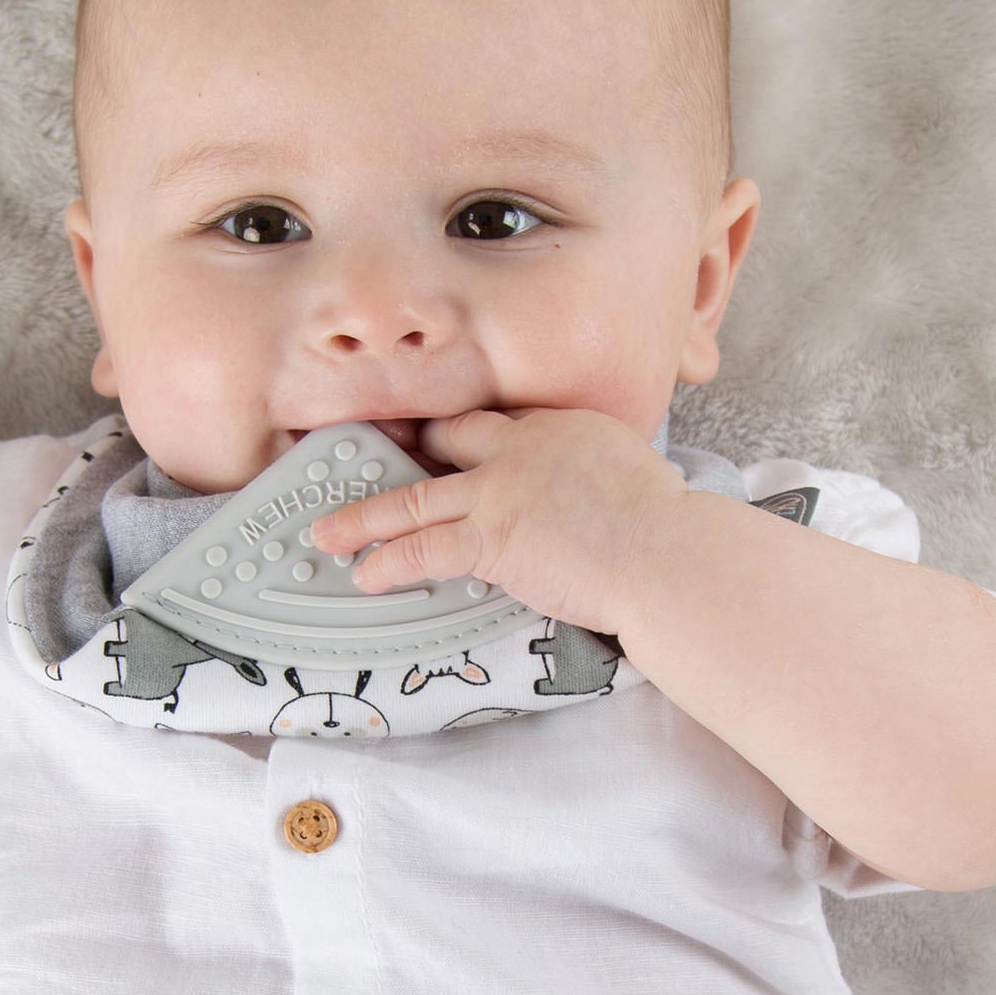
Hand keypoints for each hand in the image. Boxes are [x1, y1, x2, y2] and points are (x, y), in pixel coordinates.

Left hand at [307, 406, 688, 635]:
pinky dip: (388, 561)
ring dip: (365, 516)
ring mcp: (499, 490)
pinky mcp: (490, 535)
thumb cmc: (666, 527)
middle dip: (401, 451)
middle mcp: (522, 446)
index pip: (496, 422)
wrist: (664, 551)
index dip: (459, 434)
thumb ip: (597, 473)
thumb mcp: (633, 473)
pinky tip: (366, 572)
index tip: (436, 439)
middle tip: (364, 458)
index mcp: (562, 425)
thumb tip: (591, 495)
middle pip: (445, 441)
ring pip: (415, 498)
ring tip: (330, 532)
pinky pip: (423, 548)